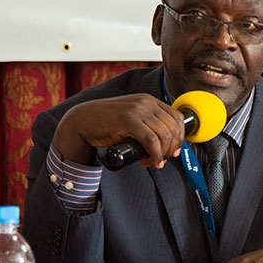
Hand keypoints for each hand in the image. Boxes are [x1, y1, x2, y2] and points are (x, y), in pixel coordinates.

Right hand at [52, 94, 184, 166]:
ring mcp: (137, 109)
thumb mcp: (133, 121)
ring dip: (162, 154)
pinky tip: (150, 161)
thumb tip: (170, 149)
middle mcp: (146, 102)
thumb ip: (149, 128)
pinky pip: (151, 140)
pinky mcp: (128, 119)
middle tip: (162, 160)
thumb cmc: (107, 125)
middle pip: (173, 128)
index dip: (180, 138)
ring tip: (153, 162)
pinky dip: (155, 154)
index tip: (174, 151)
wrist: (82, 121)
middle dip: (172, 148)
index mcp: (150, 101)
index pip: (178, 118)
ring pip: (164, 135)